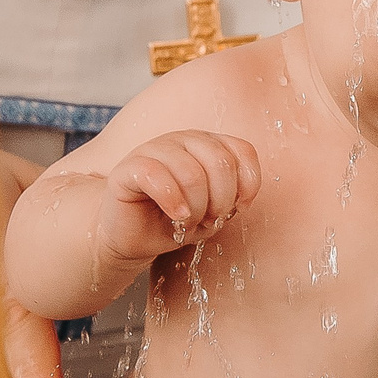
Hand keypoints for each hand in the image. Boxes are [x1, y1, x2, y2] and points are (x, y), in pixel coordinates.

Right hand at [98, 131, 261, 262]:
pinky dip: (173, 201)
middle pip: (220, 162)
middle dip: (222, 200)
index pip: (242, 151)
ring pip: (191, 172)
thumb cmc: (173, 221)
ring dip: (197, 207)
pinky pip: (156, 176)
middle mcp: (182, 139)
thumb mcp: (211, 212)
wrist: (133, 237)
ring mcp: (154, 149)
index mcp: (206, 144)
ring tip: (188, 222)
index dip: (248, 184)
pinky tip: (176, 215)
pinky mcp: (129, 167)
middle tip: (209, 219)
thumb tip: (238, 199)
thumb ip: (230, 200)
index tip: (239, 208)